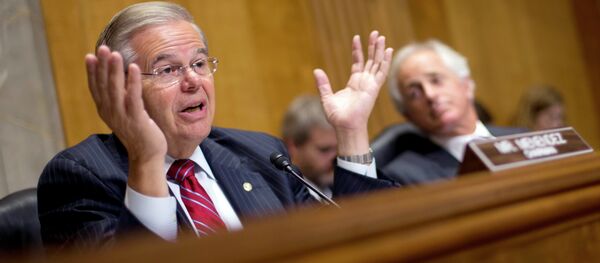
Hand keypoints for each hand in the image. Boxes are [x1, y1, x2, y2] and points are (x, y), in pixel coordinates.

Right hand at [85, 45, 167, 195]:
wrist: (146, 156)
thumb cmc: (138, 133)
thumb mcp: (124, 114)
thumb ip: (119, 99)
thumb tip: (119, 80)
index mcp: (105, 110)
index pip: (95, 88)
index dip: (92, 72)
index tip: (91, 56)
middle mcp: (110, 112)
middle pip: (103, 85)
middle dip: (102, 66)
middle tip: (103, 48)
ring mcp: (122, 116)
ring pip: (115, 89)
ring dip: (114, 70)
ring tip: (115, 54)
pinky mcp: (136, 119)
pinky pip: (132, 97)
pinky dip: (132, 81)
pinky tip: (133, 68)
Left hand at [314, 31, 392, 154]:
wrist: (345, 126)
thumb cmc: (337, 117)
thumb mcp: (326, 97)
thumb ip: (323, 84)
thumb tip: (316, 70)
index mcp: (354, 83)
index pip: (358, 62)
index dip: (358, 50)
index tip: (357, 37)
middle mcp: (364, 82)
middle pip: (371, 60)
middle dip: (373, 46)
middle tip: (376, 33)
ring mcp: (370, 84)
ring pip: (377, 63)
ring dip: (380, 50)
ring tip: (381, 36)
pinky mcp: (374, 88)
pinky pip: (382, 72)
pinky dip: (386, 61)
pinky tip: (388, 51)